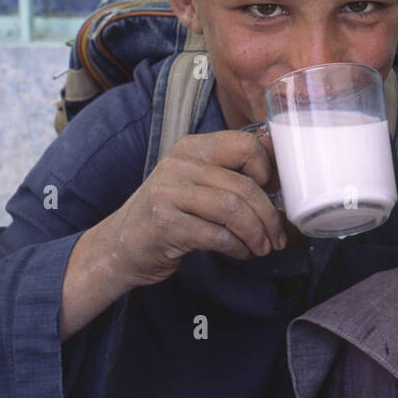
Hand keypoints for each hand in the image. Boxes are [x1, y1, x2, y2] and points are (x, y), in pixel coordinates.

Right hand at [92, 129, 288, 289]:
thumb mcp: (197, 182)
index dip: (268, 170)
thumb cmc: (169, 213)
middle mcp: (178, 165)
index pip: (246, 144)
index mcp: (192, 147)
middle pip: (244, 185)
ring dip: (256, 234)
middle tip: (277, 236)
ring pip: (233, 209)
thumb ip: (231, 168)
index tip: (273, 193)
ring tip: (262, 247)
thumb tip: (276, 153)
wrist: (120, 246)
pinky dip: (238, 247)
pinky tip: (241, 253)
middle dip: (269, 216)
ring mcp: (168, 193)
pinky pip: (218, 235)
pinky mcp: (165, 225)